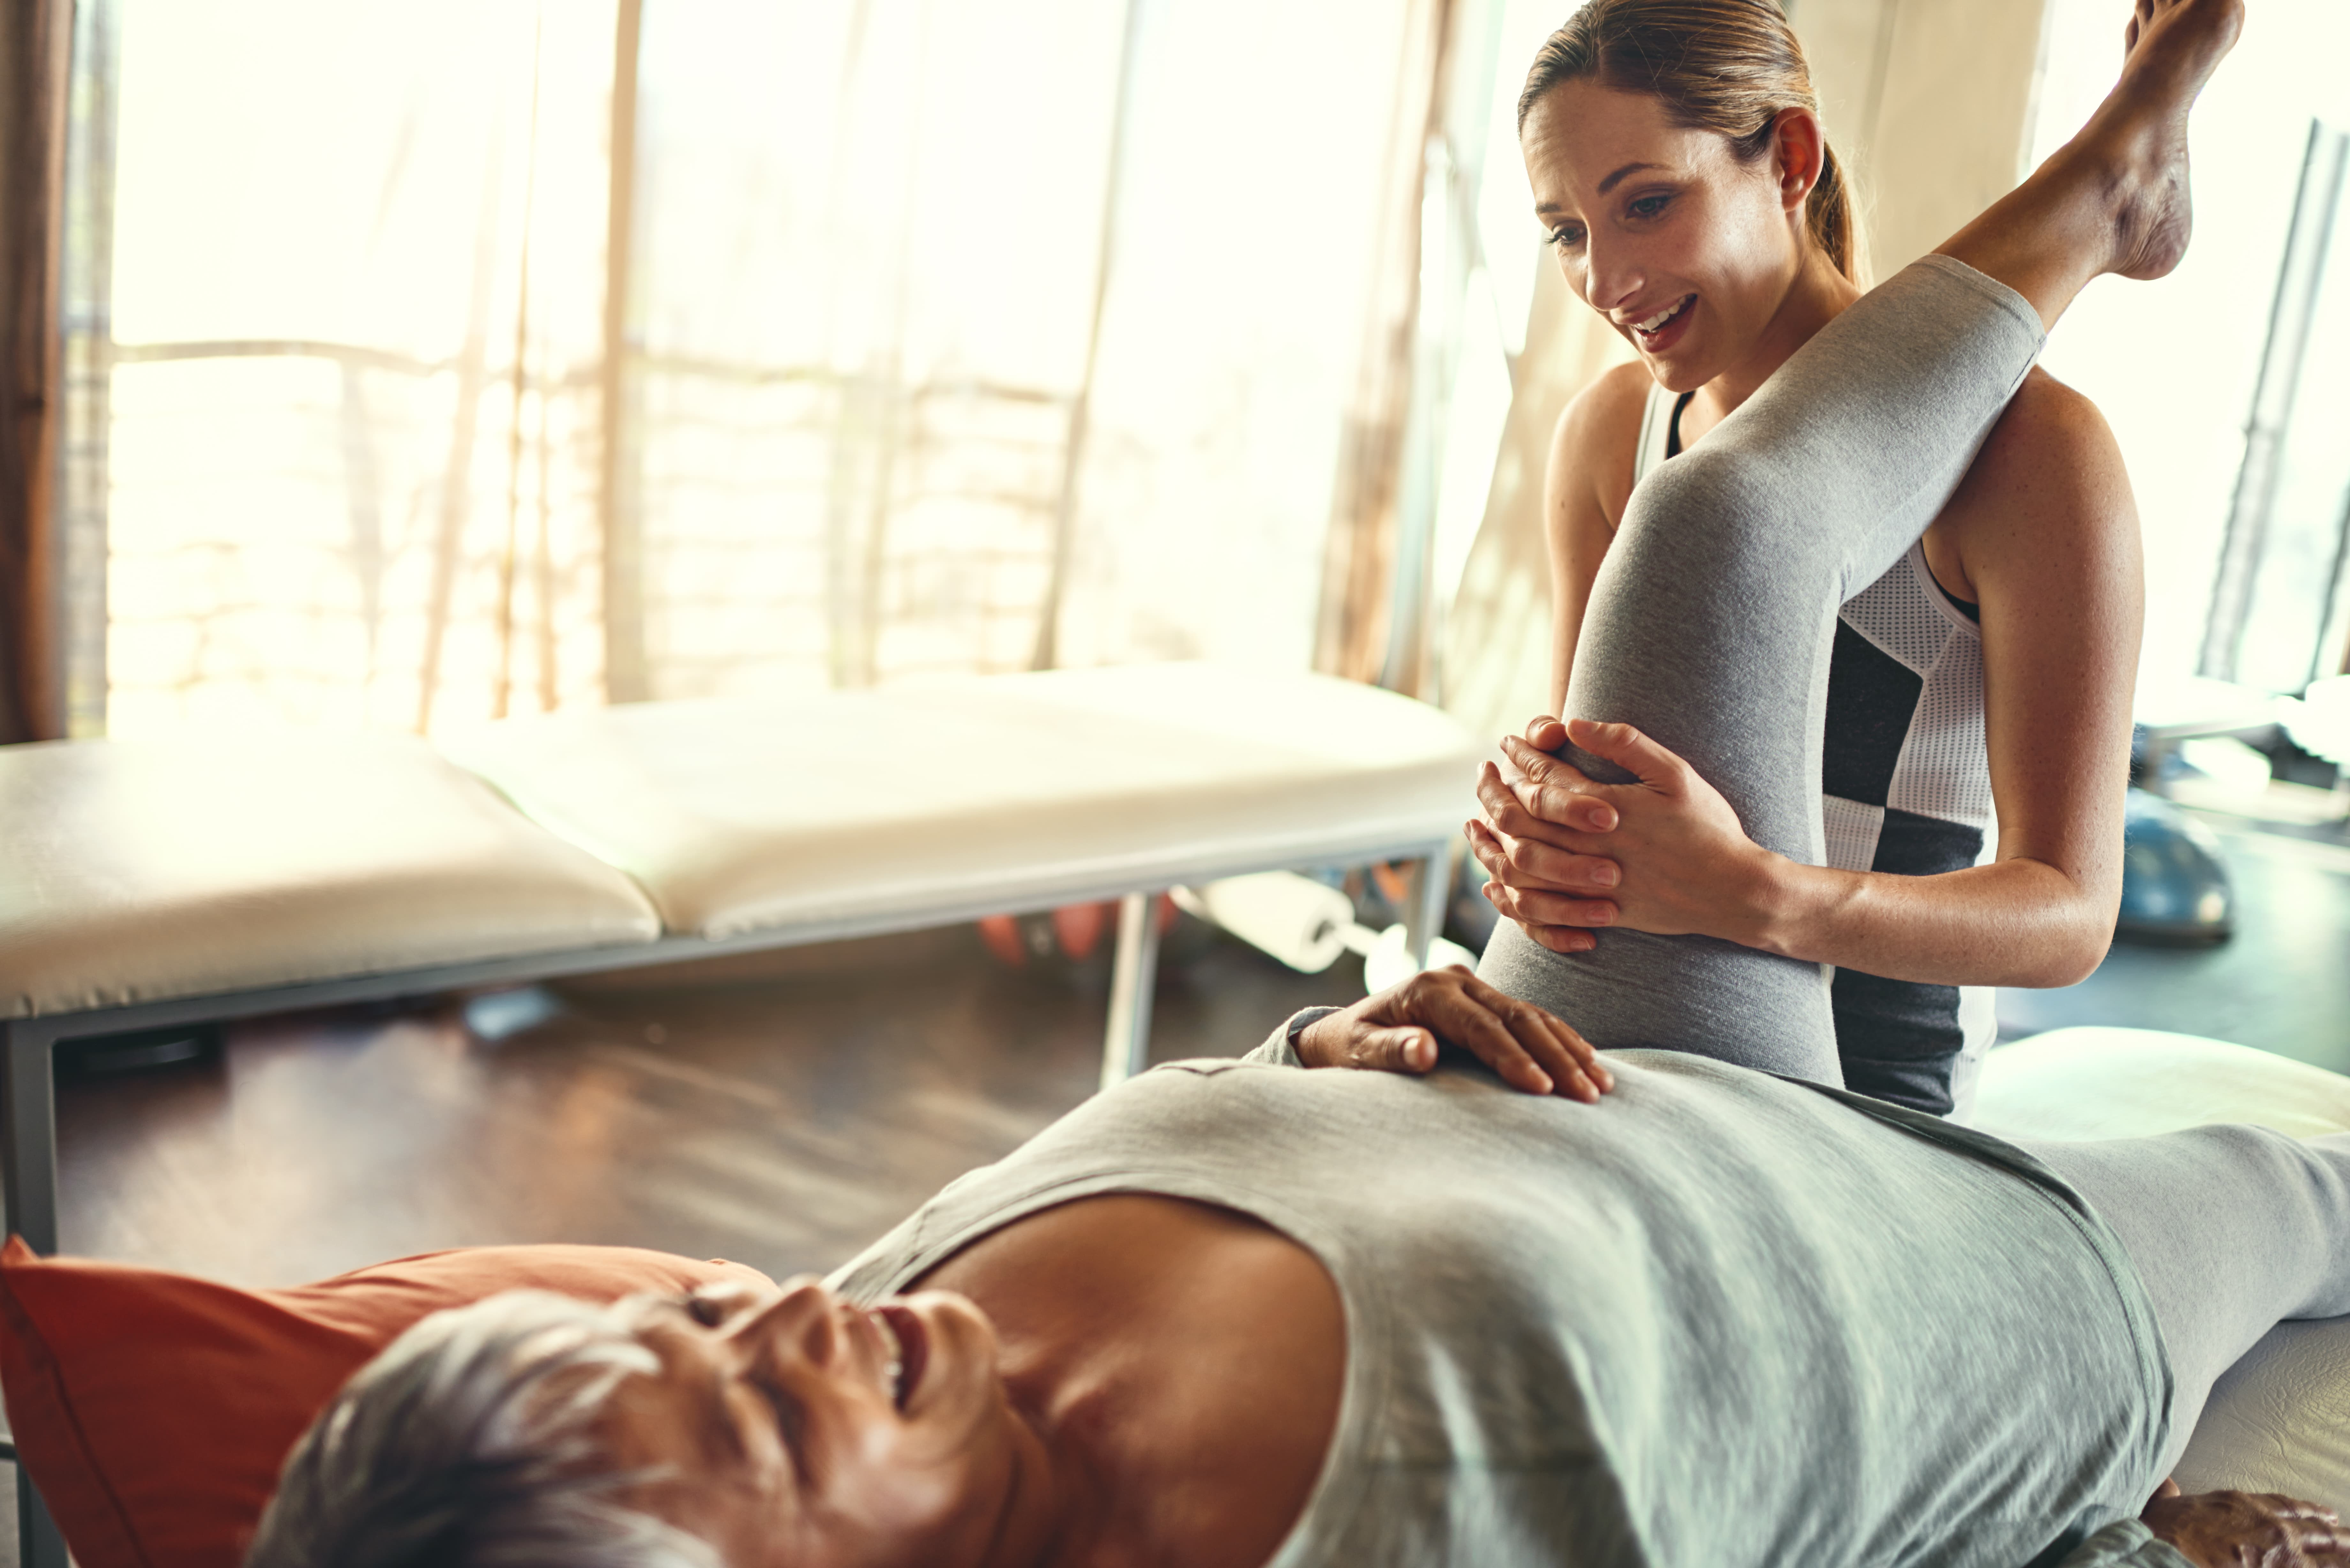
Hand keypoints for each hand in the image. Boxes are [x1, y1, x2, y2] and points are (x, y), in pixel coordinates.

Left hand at [1295, 965, 1613, 1100]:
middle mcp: (1457, 981)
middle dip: (1556, 1057)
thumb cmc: (1349, 1047)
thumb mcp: (1357, 1051)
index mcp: (1429, 990)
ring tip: (1601, 1084)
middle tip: (1589, 1093)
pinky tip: (1589, 1063)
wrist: (1344, 1032)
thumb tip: (1423, 1049)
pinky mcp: (1486, 1000)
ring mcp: (1474, 987)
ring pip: (1532, 1016)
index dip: (1513, 1058)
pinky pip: (1532, 1018)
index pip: (1481, 1027)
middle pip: (1517, 1019)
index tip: (1542, 1090)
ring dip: (1569, 1049)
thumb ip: (1389, 1052)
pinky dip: (1562, 1041)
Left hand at [1468, 716, 1775, 948]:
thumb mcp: (1676, 776)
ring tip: (1476, 818)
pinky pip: (1538, 908)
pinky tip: (1494, 878)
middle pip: (1521, 818)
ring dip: (1492, 839)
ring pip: (1520, 863)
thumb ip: (1627, 745)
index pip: (1545, 777)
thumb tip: (1577, 723)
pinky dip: (1509, 892)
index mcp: (1606, 809)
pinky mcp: (1596, 912)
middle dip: (1494, 791)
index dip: (1521, 756)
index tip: (1508, 741)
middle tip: (1483, 773)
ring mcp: (1591, 883)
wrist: (1734, 891)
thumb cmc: (1709, 829)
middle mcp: (1590, 847)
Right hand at [2142, 1480, 2347, 1565]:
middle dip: (2338, 1535)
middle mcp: (2267, 1524)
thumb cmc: (2160, 1533)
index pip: (2285, 1506)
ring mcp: (2279, 1551)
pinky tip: (2338, 1566)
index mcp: (2240, 1505)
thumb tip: (2164, 1485)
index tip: (2326, 1515)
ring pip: (2324, 1553)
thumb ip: (2170, 1494)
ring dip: (2342, 1555)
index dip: (2309, 1511)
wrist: (2162, 1552)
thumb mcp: (2164, 1505)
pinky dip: (2328, 1567)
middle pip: (2315, 1529)